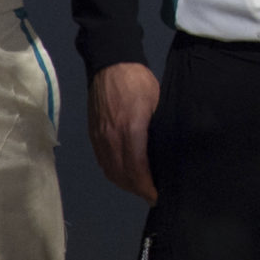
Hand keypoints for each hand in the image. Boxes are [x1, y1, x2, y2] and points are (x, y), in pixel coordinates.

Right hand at [89, 61, 160, 201]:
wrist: (110, 64)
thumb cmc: (138, 82)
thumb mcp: (157, 103)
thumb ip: (158, 130)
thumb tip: (166, 152)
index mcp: (130, 130)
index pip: (137, 168)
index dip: (147, 186)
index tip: (157, 195)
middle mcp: (112, 138)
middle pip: (122, 174)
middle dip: (137, 189)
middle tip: (152, 195)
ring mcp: (100, 138)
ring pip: (110, 170)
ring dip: (125, 184)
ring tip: (140, 188)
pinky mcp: (93, 135)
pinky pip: (102, 161)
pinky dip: (113, 173)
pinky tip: (124, 174)